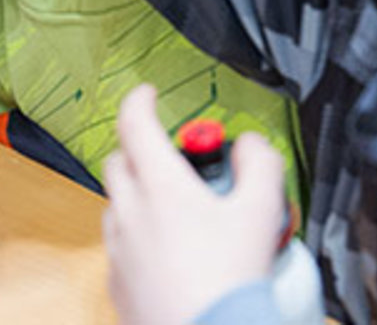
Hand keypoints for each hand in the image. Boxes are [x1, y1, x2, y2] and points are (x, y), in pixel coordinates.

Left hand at [102, 85, 286, 324]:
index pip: (134, 123)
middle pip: (118, 161)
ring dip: (136, 195)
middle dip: (139, 149)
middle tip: (171, 157)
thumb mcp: (261, 211)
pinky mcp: (117, 282)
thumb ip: (260, 164)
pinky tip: (167, 252)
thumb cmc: (231, 281)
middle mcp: (130, 212)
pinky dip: (136, 236)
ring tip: (174, 210)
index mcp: (160, 185)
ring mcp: (118, 248)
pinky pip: (118, 245)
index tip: (148, 94)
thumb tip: (251, 144)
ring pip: (116, 205)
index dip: (139, 100)